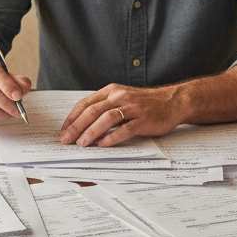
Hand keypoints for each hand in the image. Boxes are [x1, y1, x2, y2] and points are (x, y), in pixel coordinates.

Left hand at [59, 83, 185, 145]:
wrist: (173, 101)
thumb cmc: (144, 103)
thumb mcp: (122, 98)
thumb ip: (105, 107)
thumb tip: (82, 125)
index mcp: (111, 91)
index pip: (85, 103)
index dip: (72, 117)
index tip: (63, 130)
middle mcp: (120, 96)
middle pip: (92, 111)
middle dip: (76, 126)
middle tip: (66, 139)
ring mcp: (132, 107)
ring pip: (106, 118)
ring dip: (91, 132)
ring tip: (82, 143)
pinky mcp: (143, 119)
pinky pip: (124, 129)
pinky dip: (112, 137)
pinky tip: (103, 145)